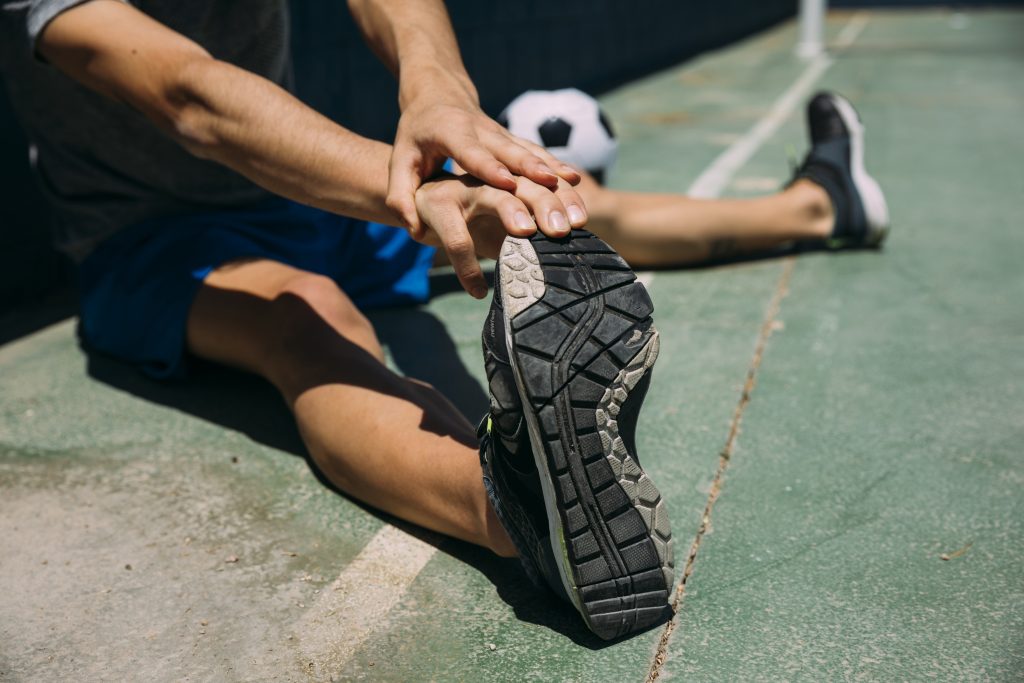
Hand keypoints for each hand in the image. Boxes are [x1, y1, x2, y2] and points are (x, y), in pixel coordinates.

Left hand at [389, 92, 582, 237]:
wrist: (441, 94)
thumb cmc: (417, 133)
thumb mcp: (400, 159)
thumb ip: (400, 193)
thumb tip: (410, 227)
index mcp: (452, 132)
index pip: (472, 152)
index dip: (490, 167)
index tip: (508, 184)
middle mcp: (483, 130)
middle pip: (512, 153)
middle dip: (535, 172)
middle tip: (554, 191)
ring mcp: (503, 134)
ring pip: (533, 154)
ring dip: (555, 176)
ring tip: (573, 198)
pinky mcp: (515, 140)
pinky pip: (541, 154)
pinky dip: (559, 169)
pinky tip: (577, 186)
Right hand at [414, 173, 585, 297]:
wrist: (417, 205)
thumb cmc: (469, 220)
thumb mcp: (501, 228)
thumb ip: (528, 238)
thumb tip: (564, 264)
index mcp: (514, 181)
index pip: (546, 185)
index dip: (564, 200)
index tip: (581, 223)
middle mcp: (492, 179)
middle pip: (525, 185)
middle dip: (546, 203)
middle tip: (562, 229)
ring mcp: (465, 189)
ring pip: (494, 196)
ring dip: (511, 211)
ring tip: (526, 233)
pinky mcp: (438, 207)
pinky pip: (456, 239)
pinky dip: (467, 268)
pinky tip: (479, 292)